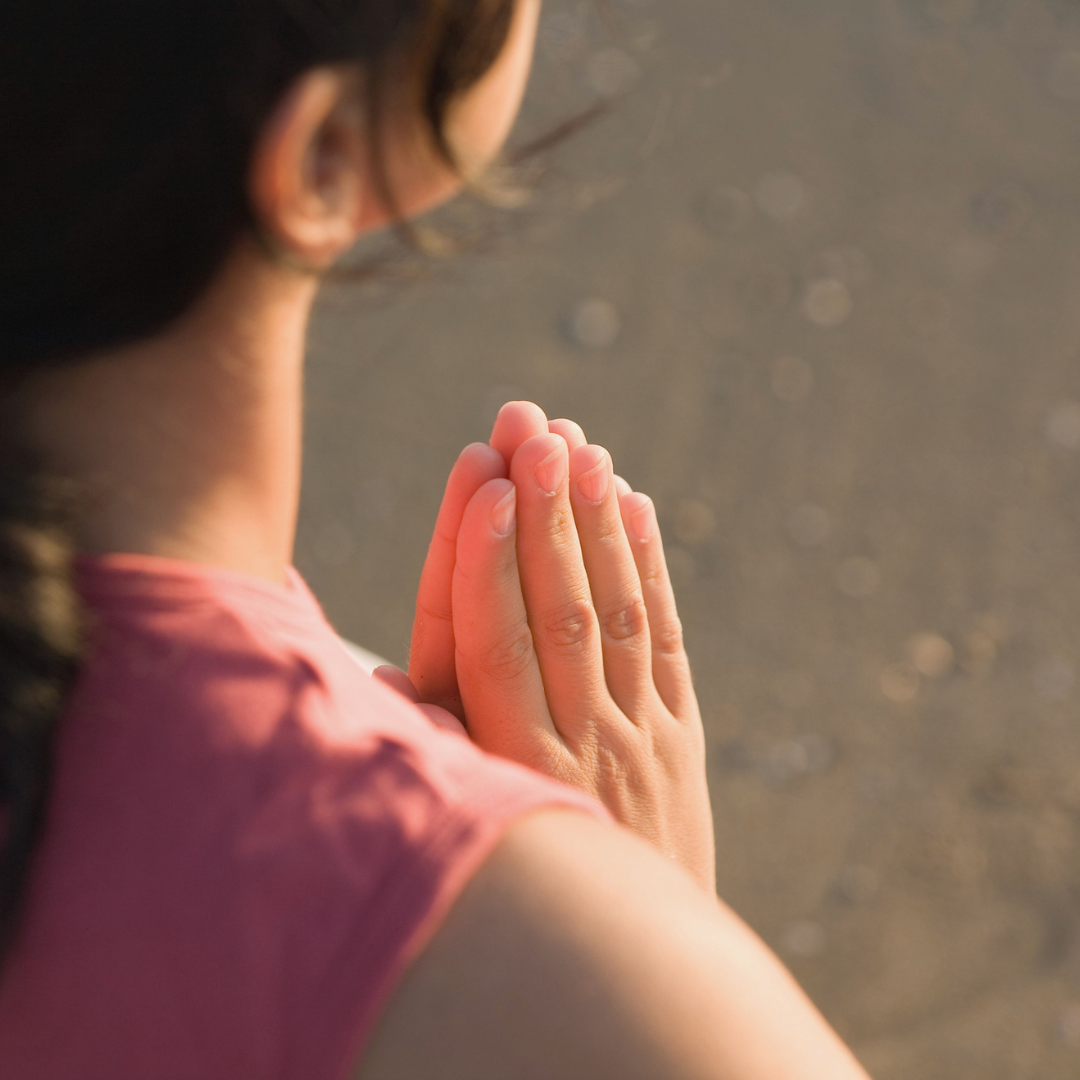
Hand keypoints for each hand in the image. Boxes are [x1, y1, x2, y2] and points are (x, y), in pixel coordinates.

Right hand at [410, 402, 715, 890]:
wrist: (622, 960)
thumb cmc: (509, 891)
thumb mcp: (459, 833)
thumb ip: (429, 752)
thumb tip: (385, 669)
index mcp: (511, 763)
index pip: (494, 642)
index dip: (490, 559)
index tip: (489, 484)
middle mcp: (579, 742)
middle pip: (558, 609)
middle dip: (544, 514)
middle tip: (536, 429)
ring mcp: (638, 736)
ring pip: (616, 613)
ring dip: (596, 525)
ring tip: (581, 447)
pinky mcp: (679, 738)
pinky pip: (667, 641)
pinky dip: (650, 568)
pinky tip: (633, 505)